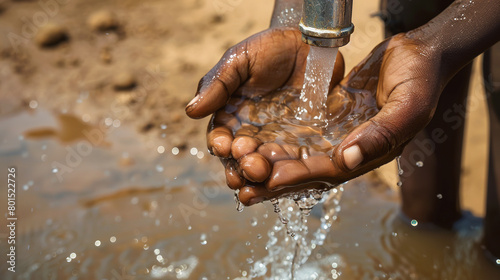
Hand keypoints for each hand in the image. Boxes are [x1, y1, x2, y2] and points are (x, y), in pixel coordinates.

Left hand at [187, 31, 443, 205]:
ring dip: (272, 165)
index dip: (298, 178)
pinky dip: (281, 142)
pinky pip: (303, 134)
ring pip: (301, 155)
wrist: (418, 53)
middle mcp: (353, 150)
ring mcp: (341, 135)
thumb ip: (381, 134)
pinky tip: (257, 144)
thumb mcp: (408, 104)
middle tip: (243, 189)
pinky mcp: (331, 118)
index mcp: (372, 153)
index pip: (329, 172)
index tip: (268, 182)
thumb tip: (347, 160)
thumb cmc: (420, 77)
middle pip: (309, 171)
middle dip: (276, 182)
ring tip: (240, 172)